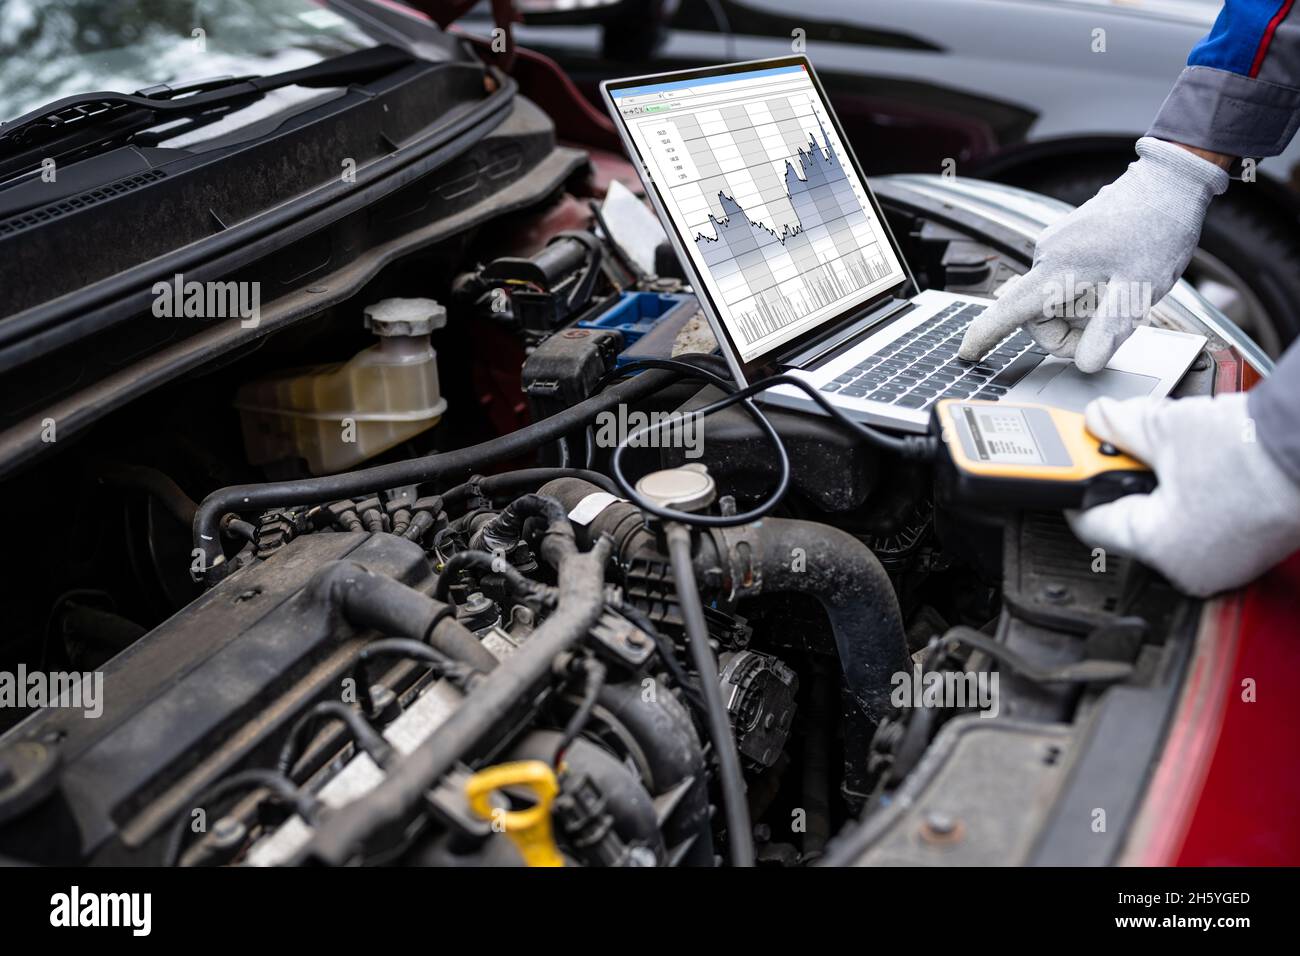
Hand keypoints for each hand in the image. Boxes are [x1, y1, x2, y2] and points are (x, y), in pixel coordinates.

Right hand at [958, 138, 1228, 371]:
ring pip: (1052, 300)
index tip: (966, 353)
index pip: (1008, 311)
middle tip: (1109, 329)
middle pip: (1036, 314)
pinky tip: (1113, 279)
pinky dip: (1083, 293)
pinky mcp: (1066, 242)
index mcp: (1057, 269)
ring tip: (1118, 295)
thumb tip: (1087, 363)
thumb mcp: (1140, 287)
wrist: (1169, 182)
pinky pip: (1062, 281)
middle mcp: (1047, 256)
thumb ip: (1109, 328)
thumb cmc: (1157, 229)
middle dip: (1068, 331)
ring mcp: (1054, 246)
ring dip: (1079, 311)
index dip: (985, 335)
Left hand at [1067, 393, 1299, 596]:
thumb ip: (1120, 426)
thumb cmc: (1255, 452)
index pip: (1091, 523)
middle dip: (1124, 480)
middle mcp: (1188, 569)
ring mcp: (1222, 565)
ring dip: (1161, 487)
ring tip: (1174, 455)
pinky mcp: (1246, 552)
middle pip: (1130, 521)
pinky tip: (1204, 470)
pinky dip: (1194, 498)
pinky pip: (1201, 525)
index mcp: (1158, 548)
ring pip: (1167, 522)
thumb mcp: (1166, 429)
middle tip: (1127, 448)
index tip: (1074, 468)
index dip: (1078, 487)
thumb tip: (1098, 419)